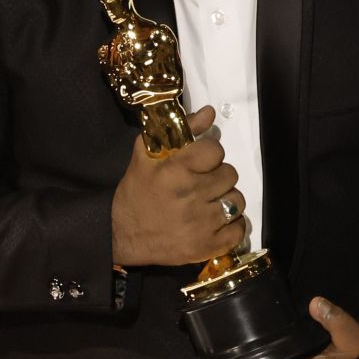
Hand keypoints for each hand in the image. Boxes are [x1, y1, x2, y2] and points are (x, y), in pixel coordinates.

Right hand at [111, 106, 246, 266]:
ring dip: (225, 200)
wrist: (120, 236)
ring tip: (206, 203)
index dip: (209, 154)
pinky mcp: (207, 247)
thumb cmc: (136, 193)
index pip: (216, 151)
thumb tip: (209, 112)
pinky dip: (230, 226)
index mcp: (175, 172)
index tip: (199, 162)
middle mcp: (191, 197)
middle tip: (201, 184)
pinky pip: (238, 229)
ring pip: (237, 201)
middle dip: (217, 177)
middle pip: (230, 175)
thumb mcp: (147, 156)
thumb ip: (179, 130)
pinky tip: (212, 223)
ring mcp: (201, 224)